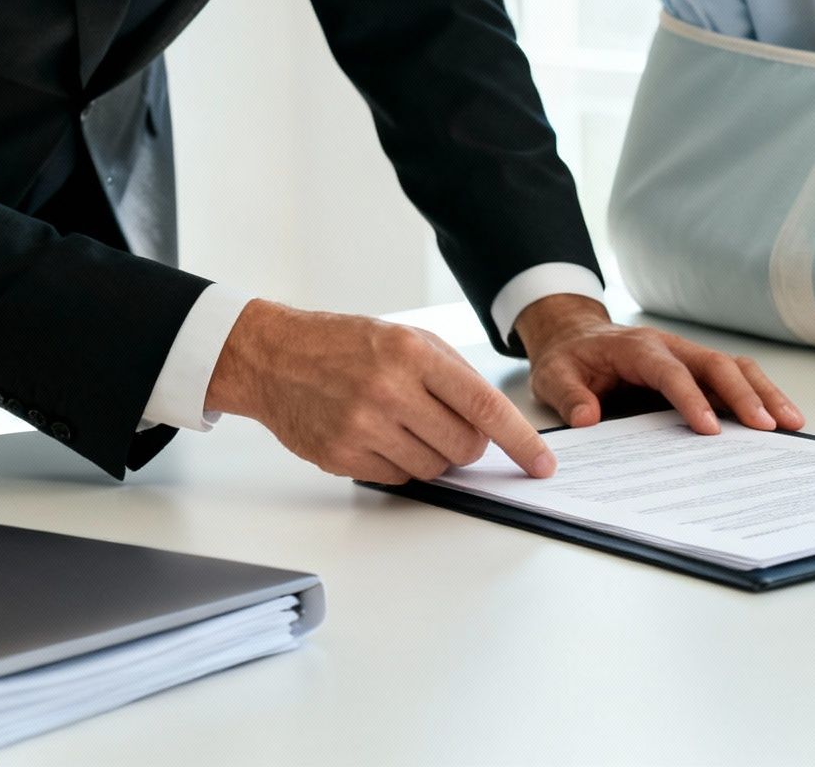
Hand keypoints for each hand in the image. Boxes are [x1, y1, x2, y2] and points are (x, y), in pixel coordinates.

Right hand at [205, 300, 554, 483]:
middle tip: (444, 425)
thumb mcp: (404, 336)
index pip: (483, 406)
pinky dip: (398, 463)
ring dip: (431, 454)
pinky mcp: (342, 457)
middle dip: (467, 445)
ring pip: (433, 469)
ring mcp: (363, 427)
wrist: (273, 357)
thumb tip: (495, 422)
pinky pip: (398, 479)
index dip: (520, 441)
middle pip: (464, 447)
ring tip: (402, 424)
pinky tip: (376, 435)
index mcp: (412, 353)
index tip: (541, 463)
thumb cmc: (343, 344)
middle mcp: (388, 390)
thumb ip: (453, 373)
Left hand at [517, 295, 803, 434]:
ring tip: (792, 424)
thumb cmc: (569, 359)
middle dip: (745, 395)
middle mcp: (670, 347)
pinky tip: (778, 419)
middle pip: (716, 364)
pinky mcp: (695, 370)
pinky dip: (758, 395)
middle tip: (769, 427)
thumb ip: (569, 396)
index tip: (708, 429)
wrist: (574, 339)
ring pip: (734, 368)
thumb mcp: (553, 377)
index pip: (670, 372)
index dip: (690, 399)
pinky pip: (733, 378)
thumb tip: (588, 418)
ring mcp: (687, 357)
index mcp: (637, 349)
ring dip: (764, 393)